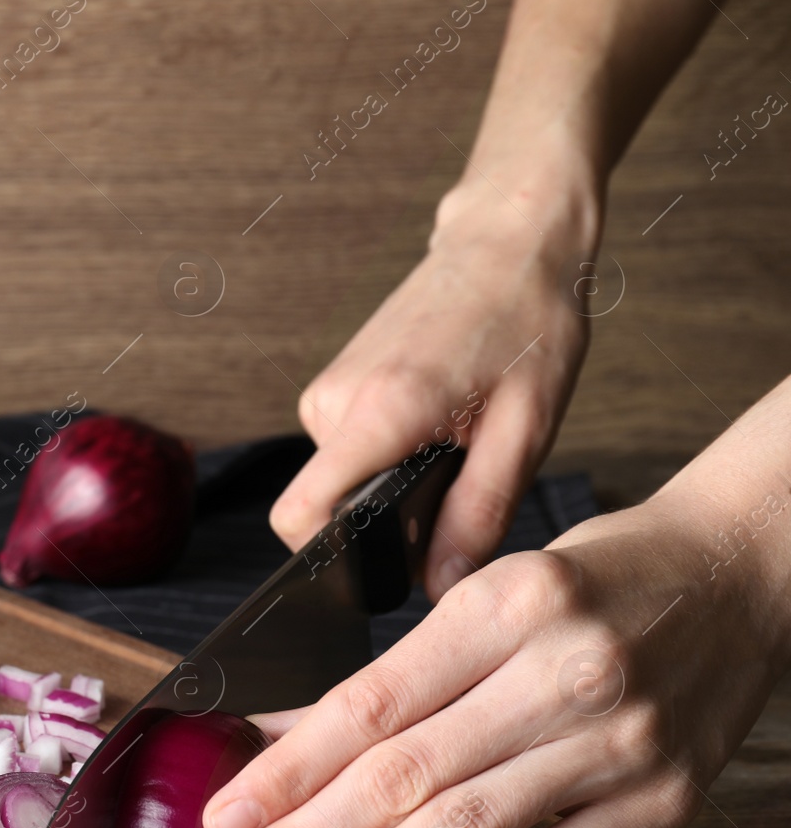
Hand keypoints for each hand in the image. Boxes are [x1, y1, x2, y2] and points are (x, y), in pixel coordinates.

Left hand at [192, 473, 790, 827]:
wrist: (742, 574)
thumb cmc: (597, 576)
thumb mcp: (487, 587)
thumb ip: (397, 671)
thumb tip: (283, 738)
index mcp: (509, 604)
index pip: (372, 706)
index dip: (288, 772)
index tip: (225, 818)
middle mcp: (566, 676)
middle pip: (406, 780)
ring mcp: (620, 746)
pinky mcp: (659, 802)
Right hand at [269, 177, 595, 598]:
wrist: (509, 242)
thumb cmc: (527, 322)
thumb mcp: (525, 430)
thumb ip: (479, 514)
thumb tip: (440, 586)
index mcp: (379, 413)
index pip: (299, 513)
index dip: (325, 557)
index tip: (377, 565)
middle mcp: (336, 400)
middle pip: (329, 503)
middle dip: (386, 511)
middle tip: (459, 468)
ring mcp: (329, 387)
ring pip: (344, 476)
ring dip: (394, 475)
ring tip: (457, 431)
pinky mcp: (336, 381)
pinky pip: (351, 446)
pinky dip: (390, 448)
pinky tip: (440, 413)